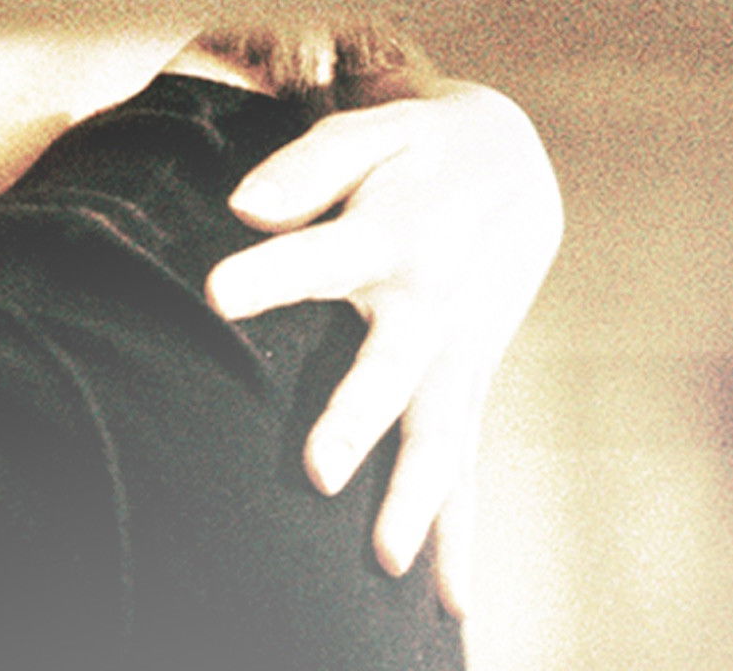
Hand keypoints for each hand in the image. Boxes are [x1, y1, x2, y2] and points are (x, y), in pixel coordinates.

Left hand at [202, 81, 561, 601]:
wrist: (516, 165)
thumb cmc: (416, 149)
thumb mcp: (373, 130)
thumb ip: (309, 165)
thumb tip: (242, 204)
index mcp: (393, 233)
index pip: (322, 256)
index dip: (273, 273)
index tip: (215, 293)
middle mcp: (427, 304)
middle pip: (391, 369)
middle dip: (355, 419)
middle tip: (316, 473)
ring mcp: (454, 352)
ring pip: (439, 435)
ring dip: (415, 499)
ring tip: (383, 563)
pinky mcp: (466, 382)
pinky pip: (463, 465)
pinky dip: (459, 532)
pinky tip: (447, 603)